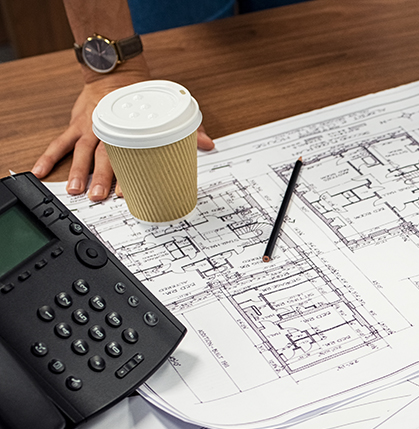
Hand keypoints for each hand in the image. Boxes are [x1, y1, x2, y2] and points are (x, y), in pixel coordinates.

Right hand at [31, 67, 214, 201]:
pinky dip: (48, 157)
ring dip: (77, 172)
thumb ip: (187, 129)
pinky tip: (41, 171)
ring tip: (75, 190)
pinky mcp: (76, 126)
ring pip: (81, 152)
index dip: (128, 173)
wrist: (113, 73)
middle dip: (101, 177)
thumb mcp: (163, 110)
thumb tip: (208, 145)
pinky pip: (59, 143)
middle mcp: (107, 129)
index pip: (130, 154)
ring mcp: (88, 128)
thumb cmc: (139, 96)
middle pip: (104, 156)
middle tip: (99, 196)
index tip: (127, 190)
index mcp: (130, 128)